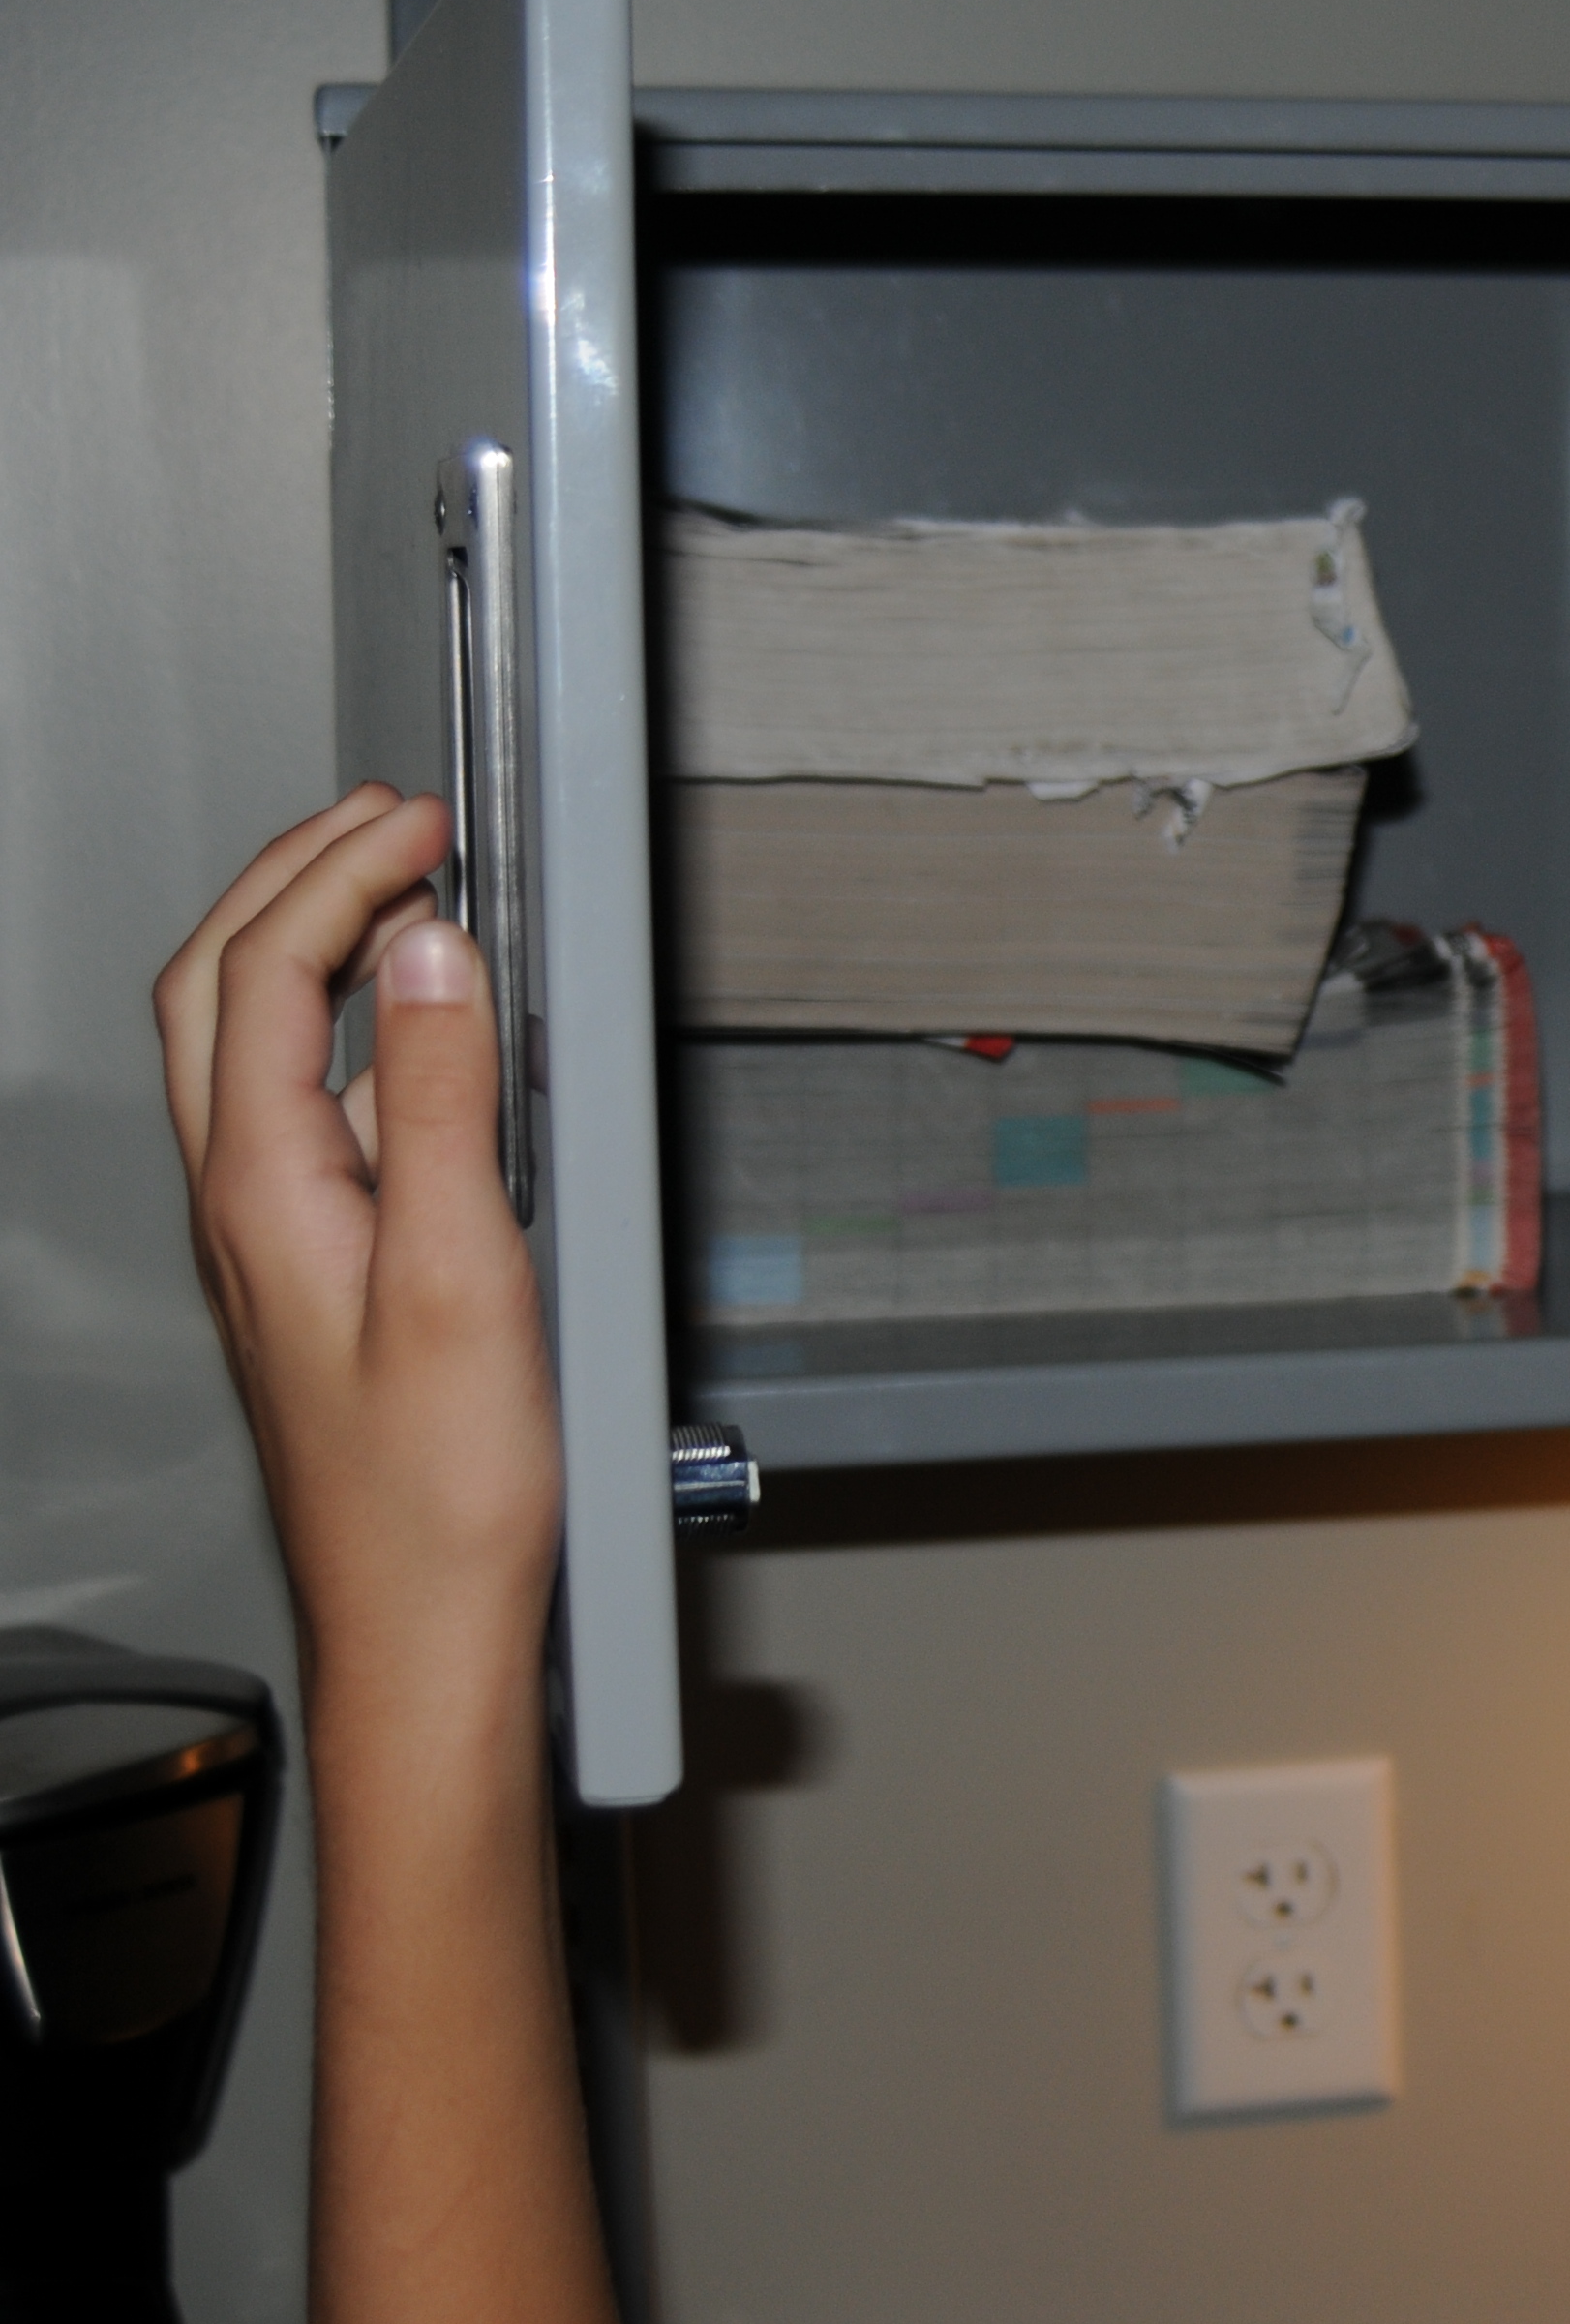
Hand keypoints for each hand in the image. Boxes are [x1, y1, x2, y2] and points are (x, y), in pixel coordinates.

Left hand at [157, 787, 614, 2323]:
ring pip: (247, 1048)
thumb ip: (444, 1100)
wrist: (425, 1629)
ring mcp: (275, 1241)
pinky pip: (301, 1111)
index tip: (417, 822)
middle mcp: (246, 1206)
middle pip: (221, 992)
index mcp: (265, 1191)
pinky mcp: (318, 1273)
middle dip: (293, 878)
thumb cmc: (444, 1496)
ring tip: (397, 895)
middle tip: (386, 820)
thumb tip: (431, 952)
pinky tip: (421, 1048)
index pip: (269, 974)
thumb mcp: (467, 1273)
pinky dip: (347, 1033)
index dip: (336, 874)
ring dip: (307, 945)